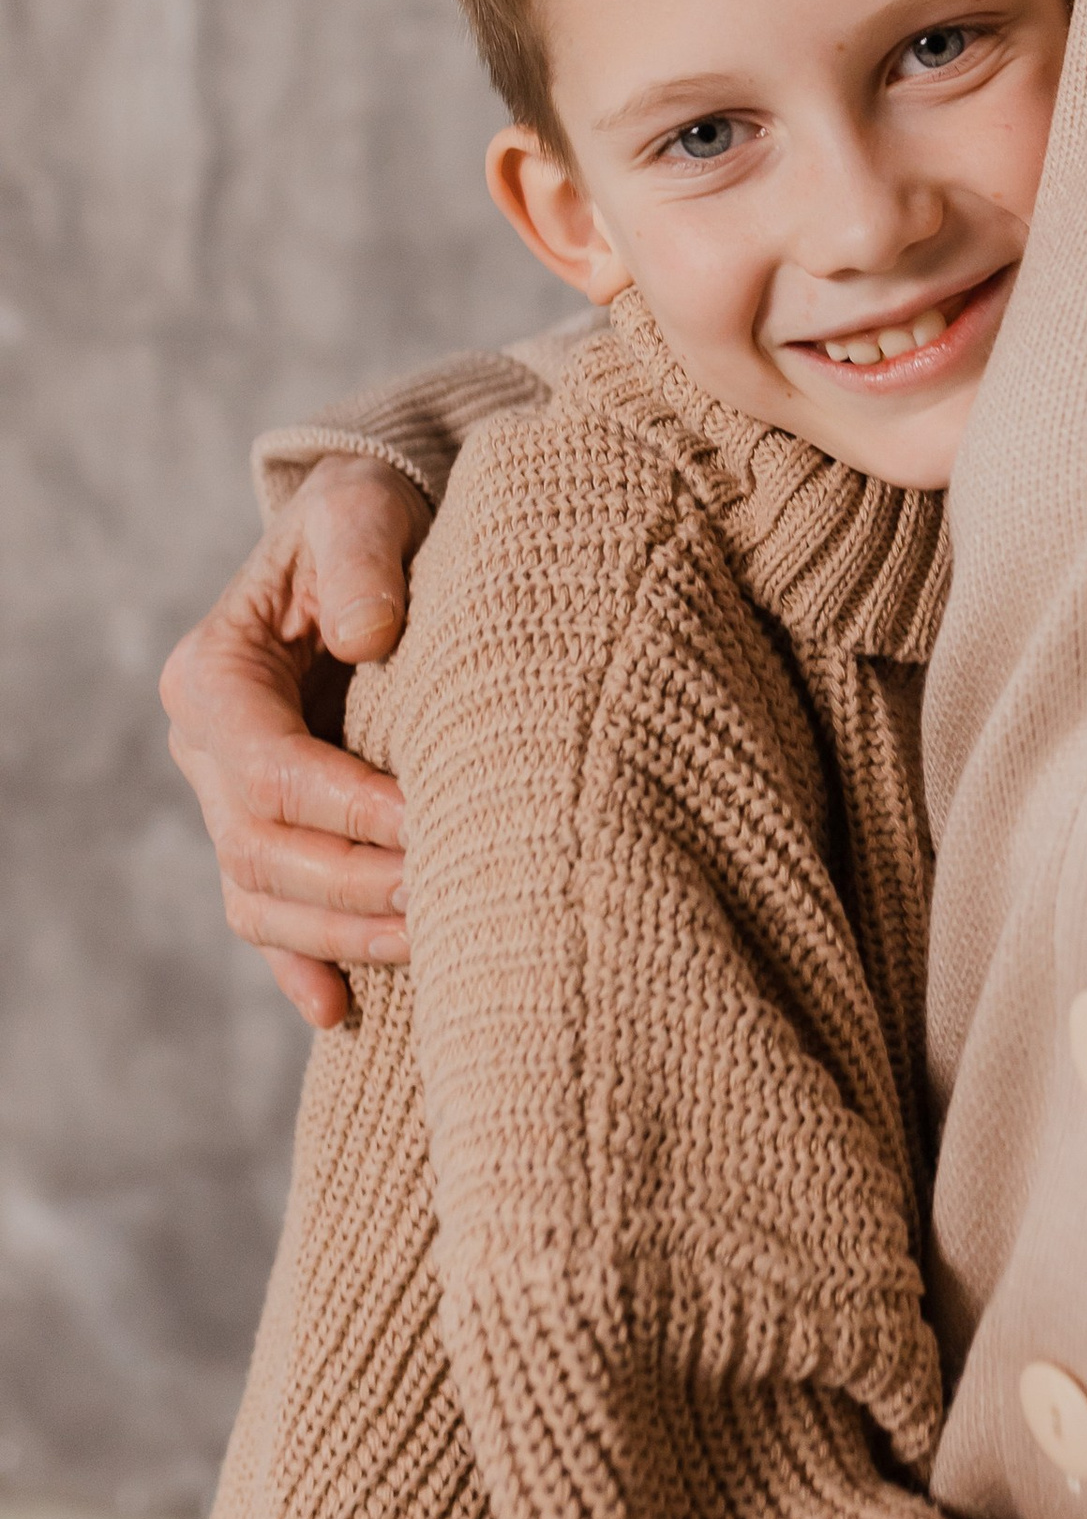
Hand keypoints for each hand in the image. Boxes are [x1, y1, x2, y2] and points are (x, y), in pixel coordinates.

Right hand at [159, 453, 429, 1028]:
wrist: (367, 540)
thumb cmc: (368, 517)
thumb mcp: (363, 508)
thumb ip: (362, 560)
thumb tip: (368, 638)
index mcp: (215, 672)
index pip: (269, 768)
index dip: (345, 809)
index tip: (428, 824)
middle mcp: (206, 745)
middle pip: (262, 849)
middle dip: (354, 883)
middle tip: (448, 894)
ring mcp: (227, 796)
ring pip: (260, 898)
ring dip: (341, 933)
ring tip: (432, 943)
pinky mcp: (266, 828)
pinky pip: (266, 918)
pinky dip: (301, 965)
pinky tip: (342, 1009)